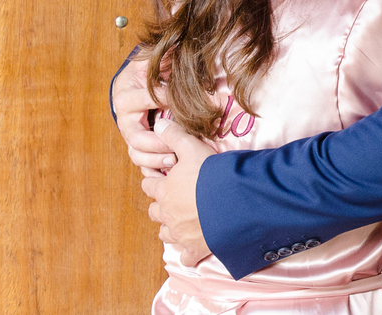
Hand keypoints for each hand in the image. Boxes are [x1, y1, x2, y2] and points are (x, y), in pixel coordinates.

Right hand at [113, 56, 176, 173]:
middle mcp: (124, 116)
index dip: (166, 99)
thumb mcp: (150, 59)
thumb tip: (176, 43)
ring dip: (155, 159)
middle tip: (177, 143)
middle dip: (157, 141)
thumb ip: (162, 53)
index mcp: (126, 92)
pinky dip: (154, 168)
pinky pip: (141, 162)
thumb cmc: (146, 70)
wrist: (135, 83)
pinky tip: (171, 167)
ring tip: (175, 159)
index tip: (183, 101)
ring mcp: (129, 132)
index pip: (146, 97)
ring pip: (136, 152)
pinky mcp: (137, 145)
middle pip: (134, 135)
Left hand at [141, 119, 214, 265]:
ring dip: (170, 228)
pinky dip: (188, 254)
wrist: (233, 202)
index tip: (158, 178)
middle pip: (154, 212)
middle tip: (172, 199)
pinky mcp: (196, 249)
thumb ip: (174, 135)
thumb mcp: (191, 147)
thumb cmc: (211, 174)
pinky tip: (193, 248)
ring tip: (181, 221)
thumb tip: (158, 125)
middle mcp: (168, 214)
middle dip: (160, 206)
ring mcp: (181, 234)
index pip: (148, 185)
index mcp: (164, 191)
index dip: (152, 180)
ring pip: (165, 234)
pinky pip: (186, 257)